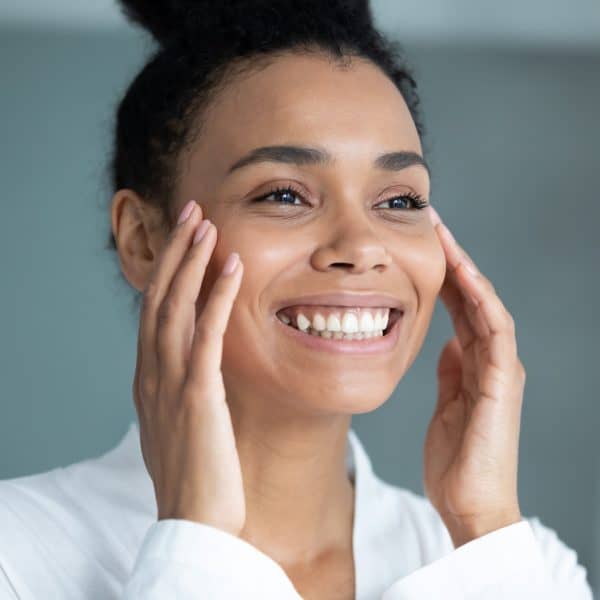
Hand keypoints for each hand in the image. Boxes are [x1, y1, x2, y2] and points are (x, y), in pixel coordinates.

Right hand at [132, 200, 245, 535]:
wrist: (194, 520)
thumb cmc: (193, 472)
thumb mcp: (178, 421)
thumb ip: (181, 388)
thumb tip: (196, 366)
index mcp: (148, 377)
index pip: (155, 311)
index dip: (168, 271)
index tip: (185, 239)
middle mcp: (152, 372)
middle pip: (160, 298)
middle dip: (176, 252)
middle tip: (193, 213)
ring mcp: (171, 382)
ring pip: (176, 307)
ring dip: (192, 262)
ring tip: (207, 224)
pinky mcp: (198, 395)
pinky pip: (207, 335)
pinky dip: (217, 297)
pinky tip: (232, 267)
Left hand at [423, 206, 524, 547]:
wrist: (470, 503)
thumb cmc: (456, 459)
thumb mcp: (446, 405)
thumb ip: (451, 371)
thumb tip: (446, 341)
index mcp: (474, 362)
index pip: (458, 305)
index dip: (439, 272)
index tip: (416, 243)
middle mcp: (491, 358)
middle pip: (471, 296)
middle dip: (450, 258)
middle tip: (427, 223)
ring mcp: (500, 367)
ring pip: (485, 304)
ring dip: (464, 267)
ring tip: (443, 234)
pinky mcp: (502, 380)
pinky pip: (494, 330)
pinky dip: (481, 300)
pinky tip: (463, 275)